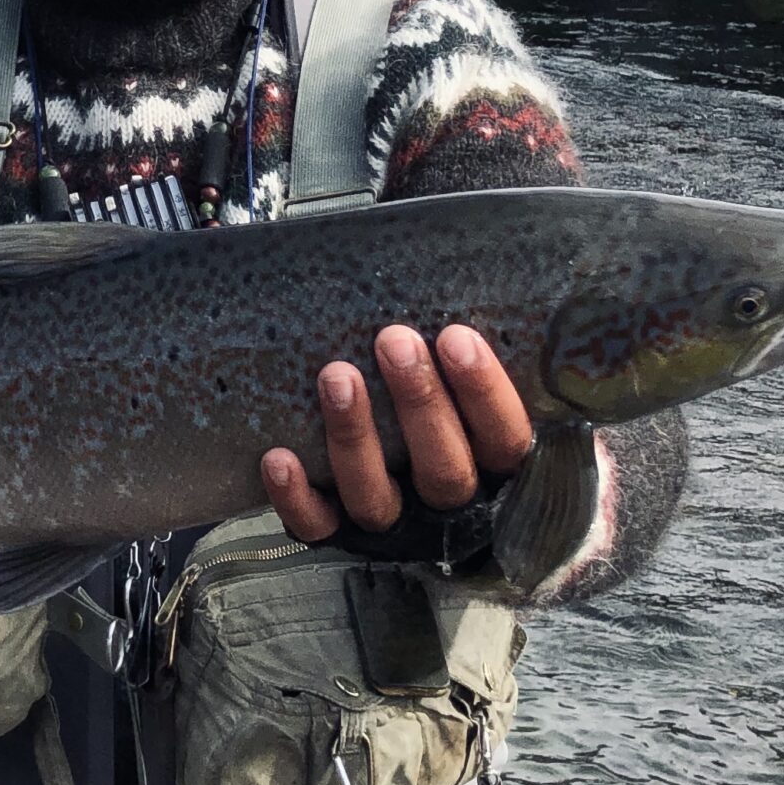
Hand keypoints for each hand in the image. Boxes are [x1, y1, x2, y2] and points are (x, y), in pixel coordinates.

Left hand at [261, 325, 533, 543]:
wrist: (381, 460)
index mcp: (489, 462)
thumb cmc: (430, 392)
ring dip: (355, 437)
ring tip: (336, 375)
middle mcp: (445, 502)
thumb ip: (467, 339)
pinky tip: (279, 457)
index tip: (455, 336)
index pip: (505, 439)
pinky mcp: (337, 534)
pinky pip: (317, 528)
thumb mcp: (460, 367)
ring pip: (377, 500)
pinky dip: (296, 498)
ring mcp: (391, 524)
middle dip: (420, 403)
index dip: (484, 393)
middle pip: (445, 472)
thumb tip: (488, 250)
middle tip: (394, 341)